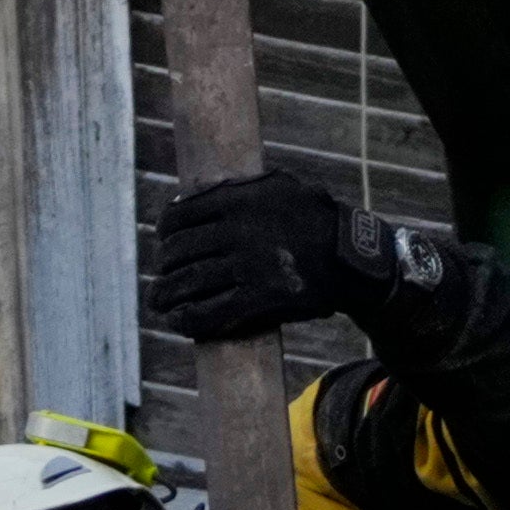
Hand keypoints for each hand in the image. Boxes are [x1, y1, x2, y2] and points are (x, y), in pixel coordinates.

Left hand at [147, 168, 392, 352]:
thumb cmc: (312, 219)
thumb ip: (234, 190)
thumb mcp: (276, 187)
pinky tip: (178, 321)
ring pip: (188, 282)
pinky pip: (209, 311)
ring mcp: (248, 265)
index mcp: (237, 199)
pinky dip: (187, 319)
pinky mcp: (260, 297)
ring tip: (159, 302)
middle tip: (162, 277)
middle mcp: (238, 230)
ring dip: (165, 295)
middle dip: (164, 267)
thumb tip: (185, 199)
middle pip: (179, 251)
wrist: (350, 256)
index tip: (164, 241)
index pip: (179, 216)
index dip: (164, 231)